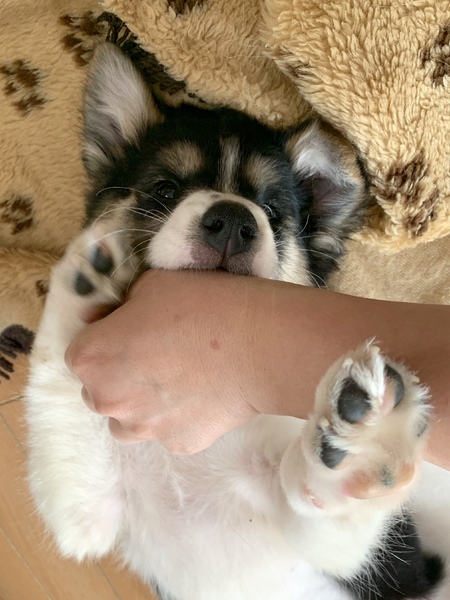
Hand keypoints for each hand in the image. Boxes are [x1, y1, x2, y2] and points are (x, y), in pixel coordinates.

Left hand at [65, 270, 266, 453]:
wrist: (257, 344)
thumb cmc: (202, 305)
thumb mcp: (151, 284)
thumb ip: (118, 306)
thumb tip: (102, 319)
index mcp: (92, 359)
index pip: (81, 354)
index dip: (106, 340)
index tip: (133, 331)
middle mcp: (108, 401)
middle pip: (101, 391)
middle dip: (121, 375)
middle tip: (158, 354)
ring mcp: (144, 428)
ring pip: (129, 420)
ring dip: (142, 404)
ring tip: (178, 380)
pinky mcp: (179, 444)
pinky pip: (168, 431)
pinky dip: (179, 417)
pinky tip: (203, 394)